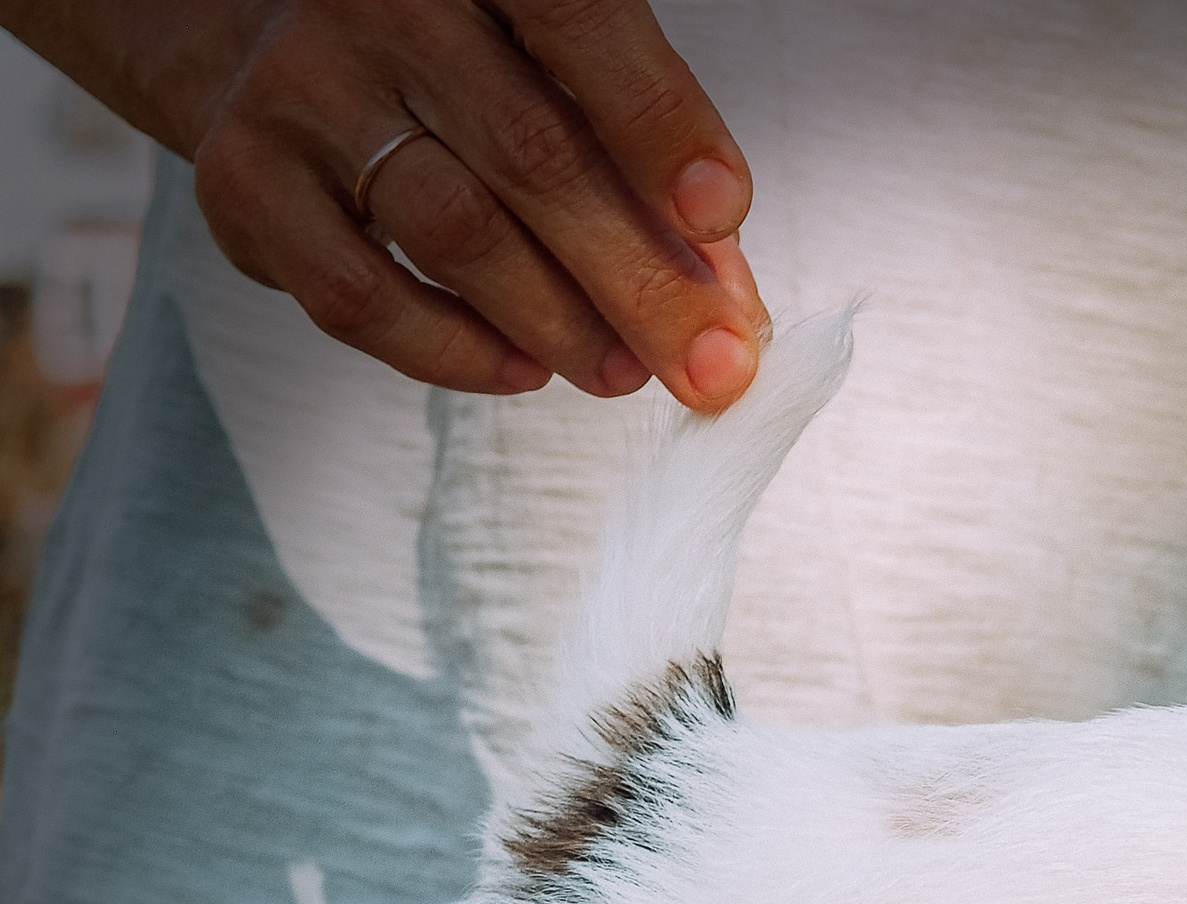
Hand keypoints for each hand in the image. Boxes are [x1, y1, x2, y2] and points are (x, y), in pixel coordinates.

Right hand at [3, 0, 765, 409]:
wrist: (273, 51)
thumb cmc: (466, 73)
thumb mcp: (560, 75)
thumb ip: (644, 167)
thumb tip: (727, 305)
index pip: (580, 24)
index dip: (659, 124)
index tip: (722, 218)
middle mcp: (383, 4)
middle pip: (533, 153)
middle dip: (639, 278)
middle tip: (708, 364)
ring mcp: (304, 88)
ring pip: (453, 230)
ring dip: (558, 323)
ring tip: (624, 372)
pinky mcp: (247, 180)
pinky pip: (358, 294)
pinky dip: (454, 350)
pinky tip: (521, 369)